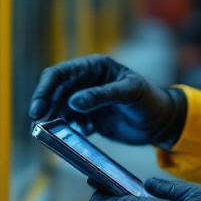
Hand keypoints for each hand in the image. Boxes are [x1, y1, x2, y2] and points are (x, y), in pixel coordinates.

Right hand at [27, 55, 186, 146]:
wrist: (161, 123)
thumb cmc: (149, 101)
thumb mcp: (129, 93)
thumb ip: (102, 96)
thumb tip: (74, 102)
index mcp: (94, 67)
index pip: (60, 74)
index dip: (44, 89)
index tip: (38, 108)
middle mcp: (86, 82)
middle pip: (54, 92)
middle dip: (44, 107)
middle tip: (39, 124)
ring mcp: (86, 101)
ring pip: (59, 109)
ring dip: (54, 120)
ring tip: (53, 132)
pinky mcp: (89, 118)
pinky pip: (70, 124)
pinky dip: (68, 130)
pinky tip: (83, 134)